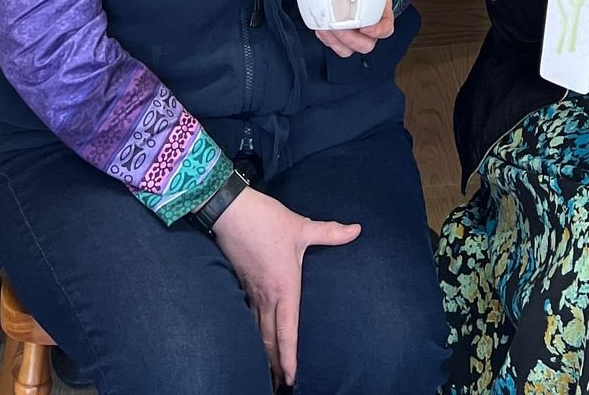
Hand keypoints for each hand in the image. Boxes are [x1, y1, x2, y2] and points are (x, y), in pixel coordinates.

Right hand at [212, 186, 359, 386]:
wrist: (231, 211)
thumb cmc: (267, 220)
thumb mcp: (301, 227)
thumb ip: (330, 232)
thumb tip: (357, 229)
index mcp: (284, 286)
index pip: (287, 330)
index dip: (289, 356)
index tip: (292, 377)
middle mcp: (266, 296)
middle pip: (269, 338)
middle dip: (275, 363)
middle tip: (281, 384)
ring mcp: (251, 292)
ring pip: (256, 331)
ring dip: (262, 352)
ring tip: (268, 372)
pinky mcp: (242, 284)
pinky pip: (248, 317)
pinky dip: (252, 334)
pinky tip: (254, 340)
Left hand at [315, 0, 394, 59]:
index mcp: (382, 18)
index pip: (386, 30)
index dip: (376, 31)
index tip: (365, 26)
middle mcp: (370, 32)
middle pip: (365, 45)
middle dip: (350, 38)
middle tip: (339, 26)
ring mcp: (355, 37)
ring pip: (347, 50)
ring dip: (335, 42)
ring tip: (326, 28)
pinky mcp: (340, 38)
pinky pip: (333, 45)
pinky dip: (326, 38)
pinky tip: (321, 27)